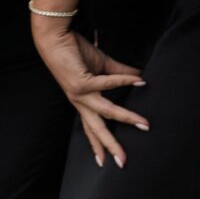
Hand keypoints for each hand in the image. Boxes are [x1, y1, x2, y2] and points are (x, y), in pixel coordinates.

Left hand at [34, 18, 145, 167]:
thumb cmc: (75, 51)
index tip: (103, 162)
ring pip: (106, 111)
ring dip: (126, 118)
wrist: (54, 36)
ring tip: (145, 124)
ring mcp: (79, 92)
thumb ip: (122, 74)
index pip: (90, 126)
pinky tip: (139, 82)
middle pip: (96, 128)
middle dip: (109, 146)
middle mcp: (79, 100)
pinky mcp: (80, 81)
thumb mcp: (102, 66)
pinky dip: (124, 81)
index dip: (97, 144)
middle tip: (122, 162)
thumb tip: (141, 78)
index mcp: (82, 100)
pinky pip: (108, 83)